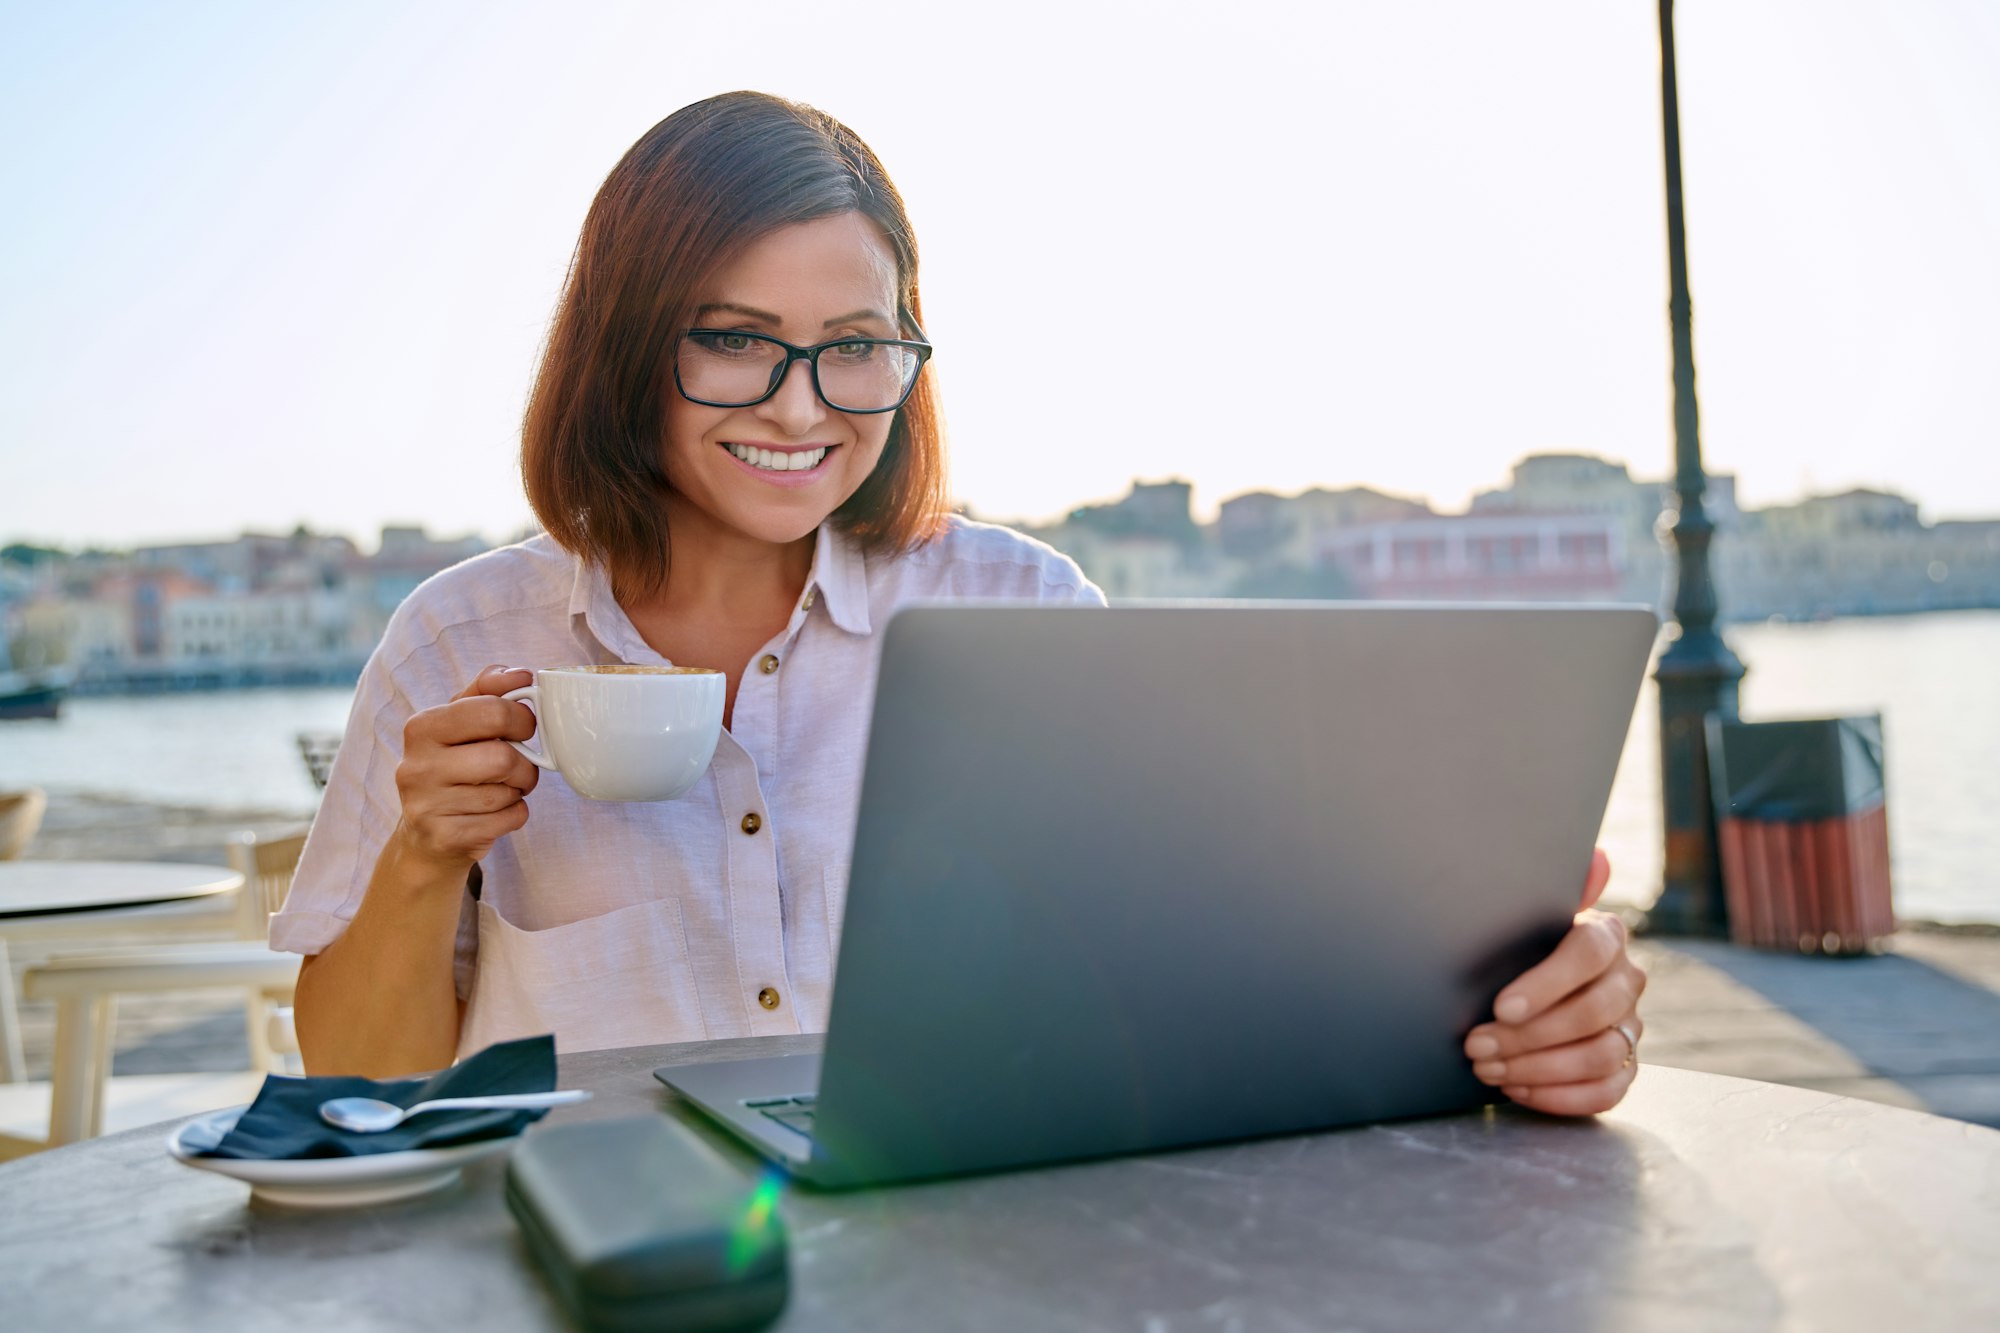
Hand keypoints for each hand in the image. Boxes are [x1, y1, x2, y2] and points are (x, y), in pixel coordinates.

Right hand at [393, 665, 540, 869]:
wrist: (426, 836)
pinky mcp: (445, 837)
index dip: (521, 719)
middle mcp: (416, 766)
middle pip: (503, 757)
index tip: (523, 727)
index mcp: (421, 727)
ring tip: (503, 788)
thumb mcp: (460, 721)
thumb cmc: (452, 766)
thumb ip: (488, 690)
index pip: (491, 710)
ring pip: (508, 792)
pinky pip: (509, 819)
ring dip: (519, 790)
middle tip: (521, 763)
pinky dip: (514, 814)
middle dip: (525, 762)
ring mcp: (426, 806)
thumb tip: (522, 675)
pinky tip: (494, 813)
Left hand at [1461, 847, 1645, 1115]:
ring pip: (1599, 1056)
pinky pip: (1608, 1092)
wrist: (1528, 988)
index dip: (1546, 984)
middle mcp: (1627, 980)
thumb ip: (1558, 888)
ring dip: (1538, 1068)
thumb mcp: (1527, 914)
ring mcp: (1631, 1026)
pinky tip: (1518, 1090)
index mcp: (1606, 935)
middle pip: (1592, 1012)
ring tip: (1488, 1069)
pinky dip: (1560, 1096)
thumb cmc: (1522, 944)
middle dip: (1528, 1036)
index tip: (1501, 1007)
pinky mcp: (1627, 1067)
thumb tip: (1597, 858)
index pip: (1588, 954)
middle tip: (1476, 1045)